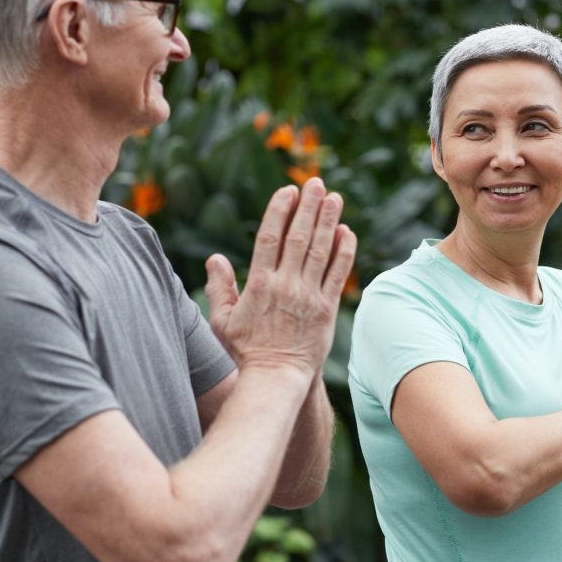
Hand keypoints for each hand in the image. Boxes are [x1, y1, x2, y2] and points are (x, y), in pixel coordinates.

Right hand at [204, 178, 356, 378]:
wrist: (276, 378)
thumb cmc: (245, 351)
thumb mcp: (222, 320)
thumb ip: (220, 287)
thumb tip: (215, 258)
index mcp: (259, 284)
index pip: (270, 237)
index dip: (280, 211)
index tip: (288, 191)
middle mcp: (285, 285)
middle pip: (298, 237)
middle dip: (308, 207)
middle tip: (316, 183)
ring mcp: (308, 296)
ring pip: (320, 251)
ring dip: (328, 221)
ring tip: (335, 198)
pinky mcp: (327, 309)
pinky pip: (337, 275)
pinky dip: (343, 252)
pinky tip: (347, 232)